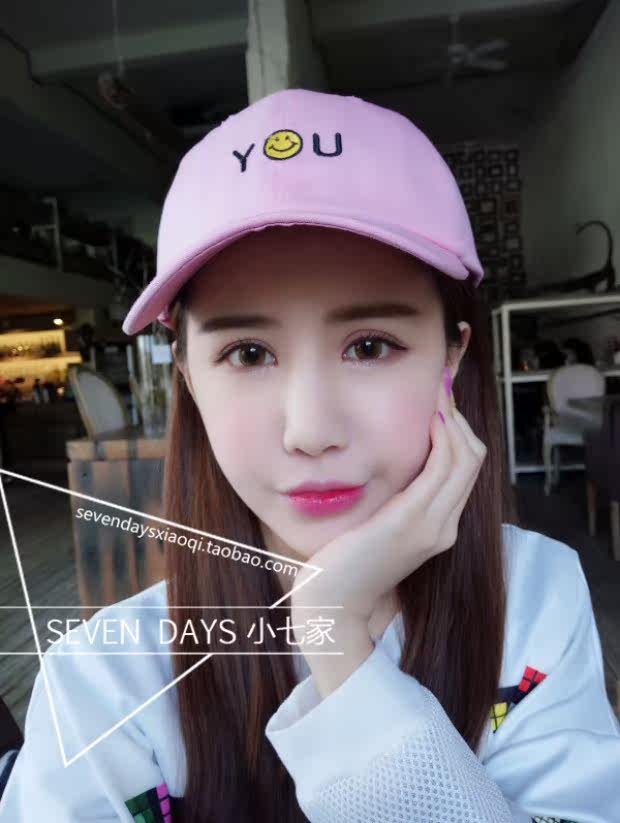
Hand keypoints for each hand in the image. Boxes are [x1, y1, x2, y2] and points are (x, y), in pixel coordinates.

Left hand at [291, 367, 486, 624]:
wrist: (333, 603)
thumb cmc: (347, 563)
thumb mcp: (379, 525)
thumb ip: (396, 501)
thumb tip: (395, 467)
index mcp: (439, 526)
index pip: (465, 468)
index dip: (458, 431)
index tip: (439, 404)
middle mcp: (446, 526)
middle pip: (473, 458)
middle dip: (459, 418)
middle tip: (440, 390)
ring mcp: (434, 525)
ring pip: (466, 458)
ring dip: (454, 420)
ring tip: (437, 395)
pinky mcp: (413, 522)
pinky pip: (443, 469)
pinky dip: (443, 438)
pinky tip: (430, 419)